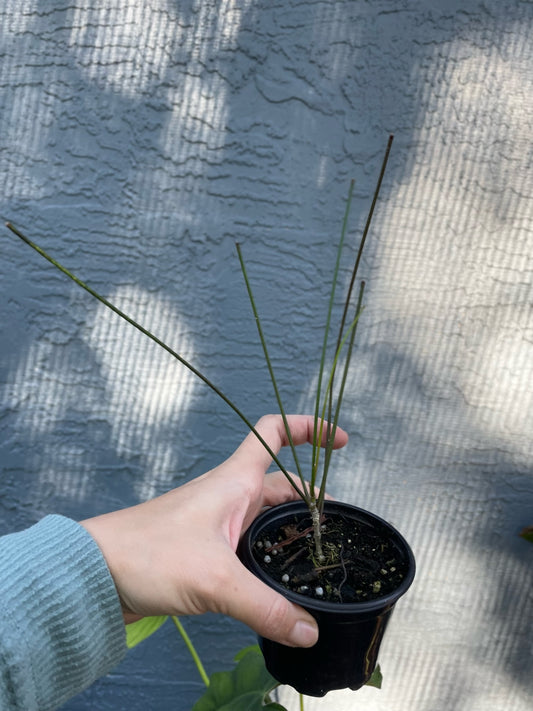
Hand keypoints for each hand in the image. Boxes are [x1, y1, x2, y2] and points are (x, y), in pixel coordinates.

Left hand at [81, 415, 347, 647]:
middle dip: (315, 503)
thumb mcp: (215, 580)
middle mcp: (231, 495)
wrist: (97, 573)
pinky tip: (282, 585)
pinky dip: (272, 557)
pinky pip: (252, 545)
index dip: (309, 427)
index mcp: (235, 481)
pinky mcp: (209, 549)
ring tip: (320, 563)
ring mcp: (220, 522)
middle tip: (341, 533)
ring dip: (294, 535)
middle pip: (284, 486)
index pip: (274, 432)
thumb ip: (266, 606)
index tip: (340, 440)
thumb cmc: (149, 555)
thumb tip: (310, 630)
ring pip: (269, 519)